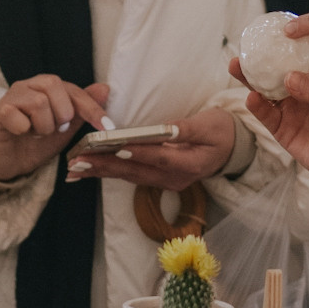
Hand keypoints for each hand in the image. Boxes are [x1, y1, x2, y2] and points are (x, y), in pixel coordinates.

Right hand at [0, 76, 111, 183]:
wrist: (8, 163)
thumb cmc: (34, 142)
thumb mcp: (65, 129)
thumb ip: (82, 110)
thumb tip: (105, 88)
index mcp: (47, 87)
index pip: (74, 90)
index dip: (91, 108)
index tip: (106, 126)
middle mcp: (29, 86)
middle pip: (53, 85)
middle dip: (62, 113)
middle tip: (57, 129)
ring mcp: (12, 97)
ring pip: (38, 102)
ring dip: (43, 126)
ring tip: (36, 133)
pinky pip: (17, 116)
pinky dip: (24, 130)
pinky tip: (20, 134)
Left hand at [66, 108, 236, 191]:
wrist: (233, 148)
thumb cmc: (221, 131)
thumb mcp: (210, 124)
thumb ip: (188, 128)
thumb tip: (166, 129)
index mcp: (191, 164)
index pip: (159, 158)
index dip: (136, 153)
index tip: (114, 147)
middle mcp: (176, 178)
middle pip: (136, 171)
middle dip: (105, 166)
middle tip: (78, 161)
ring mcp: (167, 182)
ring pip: (130, 177)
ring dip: (101, 172)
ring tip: (76, 168)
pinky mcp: (160, 180)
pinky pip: (132, 177)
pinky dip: (110, 172)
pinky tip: (91, 170)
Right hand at [233, 48, 308, 247]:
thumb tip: (289, 77)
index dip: (294, 38)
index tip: (278, 26)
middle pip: (282, 68)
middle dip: (264, 57)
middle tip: (247, 45)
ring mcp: (295, 111)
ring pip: (268, 90)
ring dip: (252, 78)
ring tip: (237, 66)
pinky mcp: (286, 132)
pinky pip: (267, 116)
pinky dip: (257, 106)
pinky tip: (251, 97)